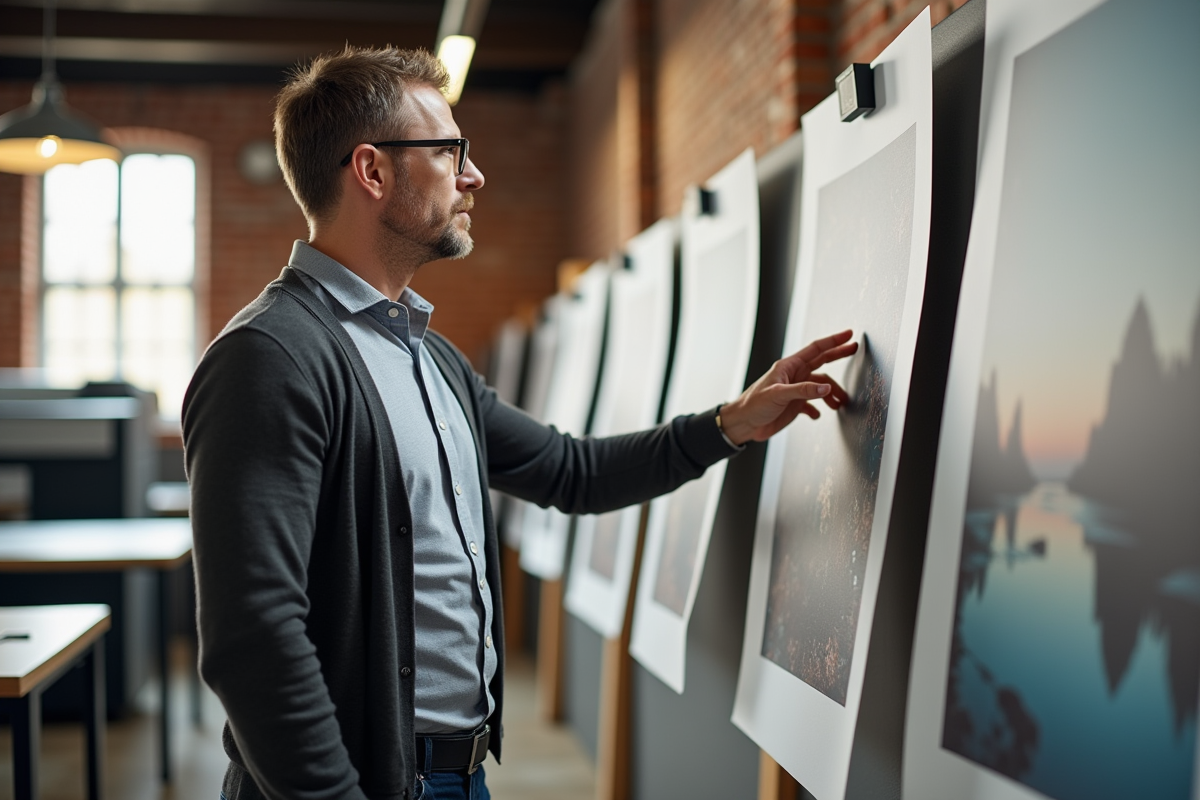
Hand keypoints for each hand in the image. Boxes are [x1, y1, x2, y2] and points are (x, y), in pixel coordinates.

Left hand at [718, 329, 857, 445]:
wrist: (744, 424)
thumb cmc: (754, 405)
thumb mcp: (778, 395)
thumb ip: (804, 391)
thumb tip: (826, 388)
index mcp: (789, 366)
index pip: (815, 349)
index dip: (832, 341)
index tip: (848, 335)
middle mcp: (794, 376)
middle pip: (821, 362)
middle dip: (837, 355)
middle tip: (853, 349)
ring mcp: (795, 390)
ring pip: (820, 387)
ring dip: (831, 393)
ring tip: (839, 402)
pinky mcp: (794, 405)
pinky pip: (812, 404)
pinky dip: (818, 409)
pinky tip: (818, 414)